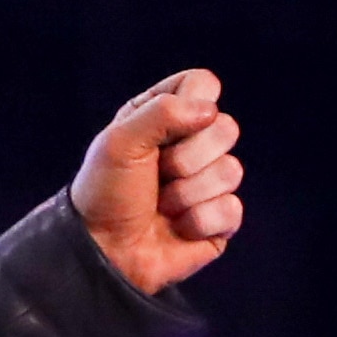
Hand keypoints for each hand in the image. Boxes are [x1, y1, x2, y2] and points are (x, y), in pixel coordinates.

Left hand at [69, 70, 243, 296]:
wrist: (103, 251)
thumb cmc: (105, 193)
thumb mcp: (119, 141)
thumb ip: (162, 111)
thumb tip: (210, 111)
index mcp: (165, 117)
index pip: (203, 85)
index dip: (191, 103)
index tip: (162, 129)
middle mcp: (191, 144)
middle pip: (226, 128)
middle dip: (187, 158)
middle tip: (157, 175)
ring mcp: (208, 182)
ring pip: (231, 171)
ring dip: (188, 194)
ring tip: (162, 206)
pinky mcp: (220, 219)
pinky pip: (232, 208)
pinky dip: (199, 221)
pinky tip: (178, 228)